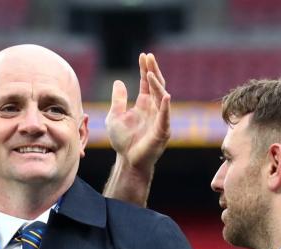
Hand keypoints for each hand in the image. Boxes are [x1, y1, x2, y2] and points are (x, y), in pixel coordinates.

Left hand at [105, 52, 170, 173]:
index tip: (143, 56)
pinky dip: (165, 106)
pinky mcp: (162, 131)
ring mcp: (160, 118)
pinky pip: (165, 116)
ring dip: (157, 85)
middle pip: (157, 85)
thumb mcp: (114, 116)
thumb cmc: (122, 141)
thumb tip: (118, 81)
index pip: (147, 83)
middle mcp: (154, 109)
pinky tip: (164, 95)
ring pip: (161, 97)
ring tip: (150, 72)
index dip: (145, 69)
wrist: (127, 160)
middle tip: (149, 57)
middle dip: (153, 71)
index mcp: (144, 104)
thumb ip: (118, 100)